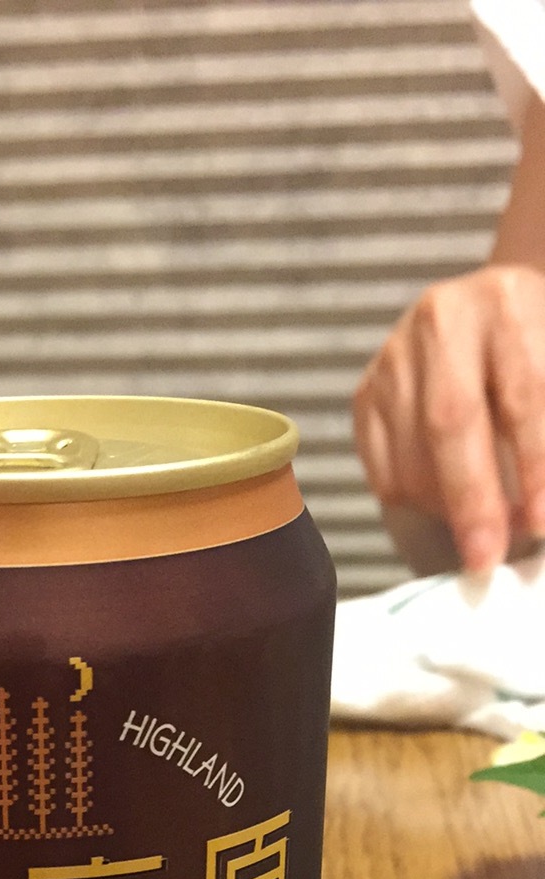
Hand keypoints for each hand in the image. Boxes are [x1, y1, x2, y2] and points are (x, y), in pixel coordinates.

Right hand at [353, 264, 544, 571]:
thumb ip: (543, 438)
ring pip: (410, 452)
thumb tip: (534, 515)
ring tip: (478, 531)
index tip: (538, 524)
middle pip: (449, 422)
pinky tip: (444, 503)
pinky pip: (382, 467)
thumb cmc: (538, 349)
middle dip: (470, 500)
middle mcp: (443, 320)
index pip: (522, 395)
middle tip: (485, 558)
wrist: (495, 310)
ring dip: (445, 508)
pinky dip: (414, 500)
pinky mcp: (367, 391)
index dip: (533, 466)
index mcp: (507, 304)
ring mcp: (395, 356)